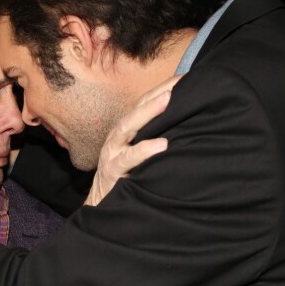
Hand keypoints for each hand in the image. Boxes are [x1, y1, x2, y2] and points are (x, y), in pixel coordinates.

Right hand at [85, 76, 180, 205]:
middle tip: (177, 83)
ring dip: (148, 113)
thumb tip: (184, 127)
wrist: (100, 206)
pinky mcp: (113, 172)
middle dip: (156, 95)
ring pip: (127, 128)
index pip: (142, 105)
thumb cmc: (125, 179)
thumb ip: (153, 140)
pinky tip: (162, 145)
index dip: (161, 89)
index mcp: (125, 132)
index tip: (183, 78)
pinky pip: (128, 159)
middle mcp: (117, 138)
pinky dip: (144, 150)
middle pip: (134, 110)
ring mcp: (112, 153)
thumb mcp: (137, 156)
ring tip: (168, 101)